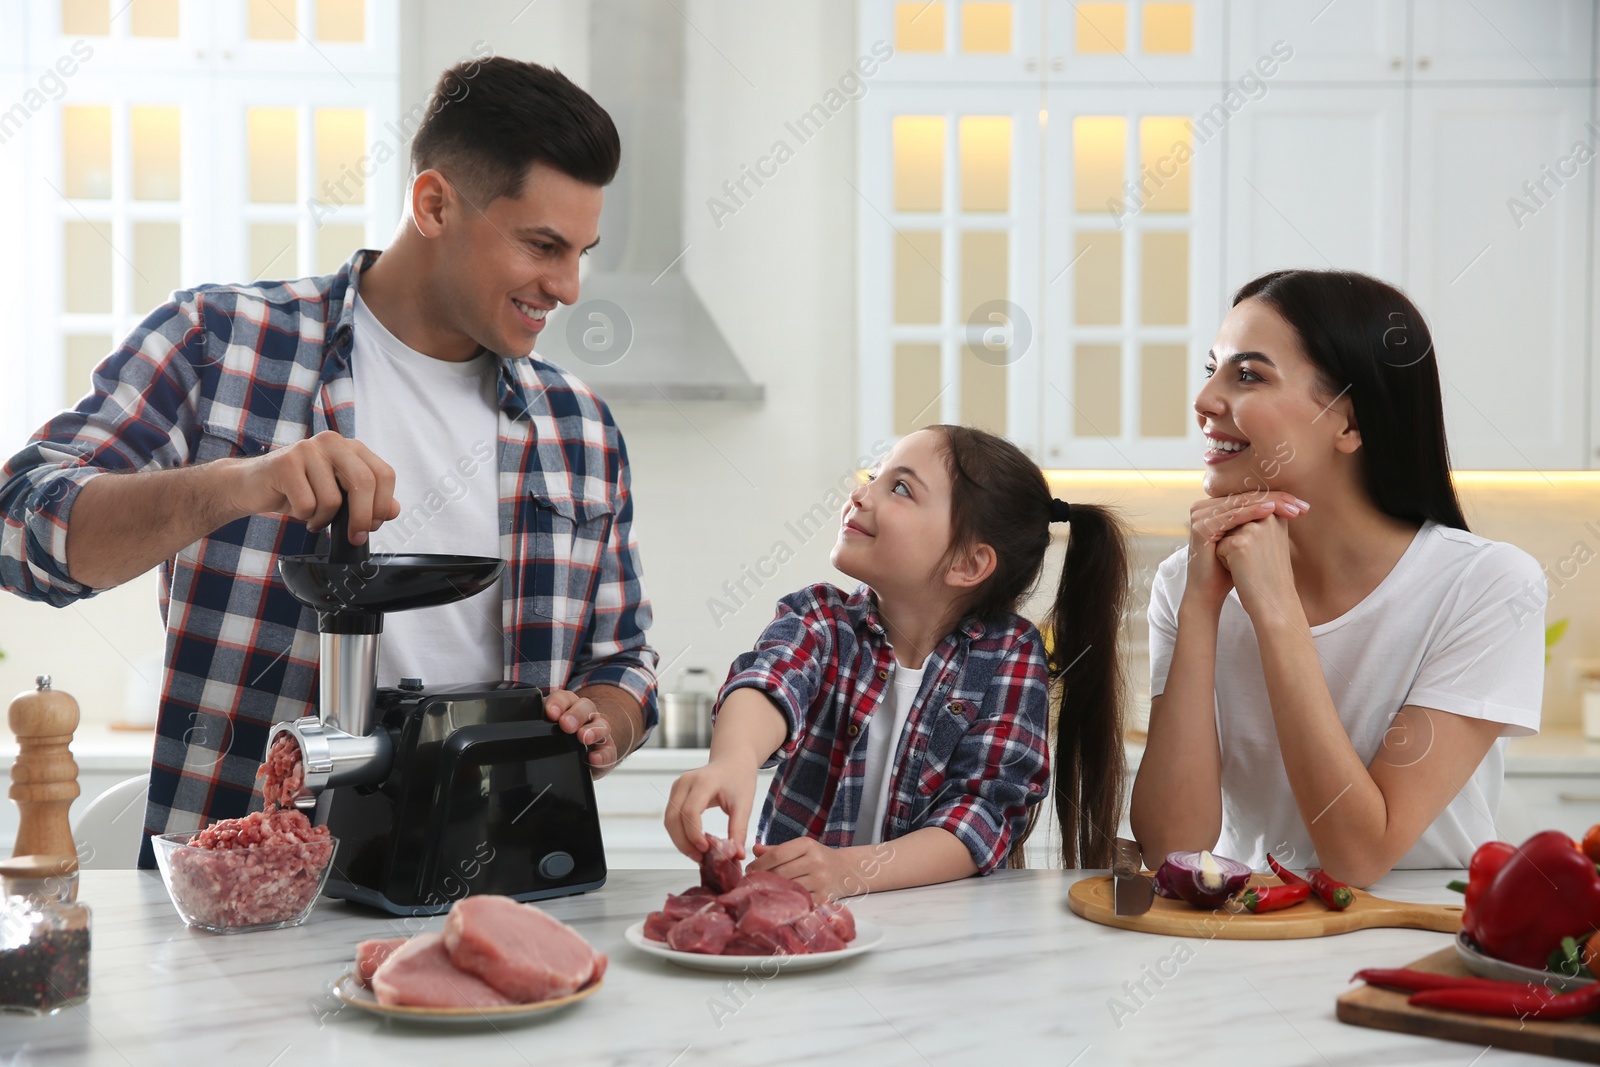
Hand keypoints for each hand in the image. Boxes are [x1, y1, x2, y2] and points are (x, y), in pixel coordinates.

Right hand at [235, 430, 398, 542]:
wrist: (251, 486)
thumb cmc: (298, 490)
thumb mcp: (338, 496)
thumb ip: (368, 501)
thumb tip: (394, 510)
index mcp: (351, 448)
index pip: (384, 474)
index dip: (383, 504)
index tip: (373, 526)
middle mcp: (333, 442)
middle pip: (364, 483)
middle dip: (362, 518)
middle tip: (354, 537)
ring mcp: (308, 449)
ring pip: (333, 499)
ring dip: (324, 519)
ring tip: (313, 516)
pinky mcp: (286, 463)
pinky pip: (308, 504)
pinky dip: (305, 517)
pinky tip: (297, 510)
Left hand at [544, 689, 618, 774]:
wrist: (584, 750)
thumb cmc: (560, 736)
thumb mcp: (546, 726)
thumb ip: (536, 724)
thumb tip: (515, 728)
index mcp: (568, 706)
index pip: (564, 698)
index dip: (558, 704)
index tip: (551, 713)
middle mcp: (586, 716)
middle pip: (585, 707)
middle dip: (576, 715)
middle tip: (566, 724)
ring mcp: (598, 731)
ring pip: (601, 725)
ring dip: (593, 730)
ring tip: (584, 737)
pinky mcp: (607, 750)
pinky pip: (609, 750)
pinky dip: (602, 754)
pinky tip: (594, 758)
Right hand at [663, 759, 757, 859]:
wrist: (732, 762)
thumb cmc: (739, 779)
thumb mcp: (744, 804)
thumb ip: (739, 830)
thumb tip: (736, 855)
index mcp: (704, 781)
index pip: (690, 810)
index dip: (694, 833)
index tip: (705, 850)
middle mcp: (686, 782)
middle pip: (674, 817)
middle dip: (684, 842)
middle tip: (700, 858)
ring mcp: (678, 786)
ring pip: (669, 820)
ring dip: (680, 840)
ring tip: (697, 854)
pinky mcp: (675, 793)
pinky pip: (672, 817)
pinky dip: (680, 833)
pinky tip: (693, 844)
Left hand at [748, 839, 862, 902]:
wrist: (846, 870)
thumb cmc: (818, 858)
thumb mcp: (800, 848)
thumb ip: (777, 849)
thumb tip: (755, 850)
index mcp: (807, 845)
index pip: (777, 855)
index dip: (759, 864)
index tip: (749, 870)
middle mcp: (815, 861)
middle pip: (780, 873)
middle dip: (763, 880)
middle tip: (752, 884)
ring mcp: (820, 880)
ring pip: (788, 888)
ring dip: (773, 892)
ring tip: (762, 892)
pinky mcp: (824, 897)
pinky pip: (800, 901)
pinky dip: (788, 902)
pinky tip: (780, 902)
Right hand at [1183, 491, 1307, 614]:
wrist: (1209, 593)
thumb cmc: (1230, 569)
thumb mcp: (1246, 540)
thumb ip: (1258, 521)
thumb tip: (1290, 504)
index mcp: (1213, 507)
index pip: (1250, 496)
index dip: (1277, 498)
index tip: (1303, 506)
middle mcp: (1203, 507)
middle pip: (1246, 497)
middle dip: (1278, 500)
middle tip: (1302, 506)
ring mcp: (1199, 516)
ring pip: (1241, 504)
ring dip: (1270, 504)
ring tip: (1293, 509)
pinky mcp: (1200, 526)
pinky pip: (1232, 516)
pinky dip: (1252, 512)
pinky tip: (1271, 511)